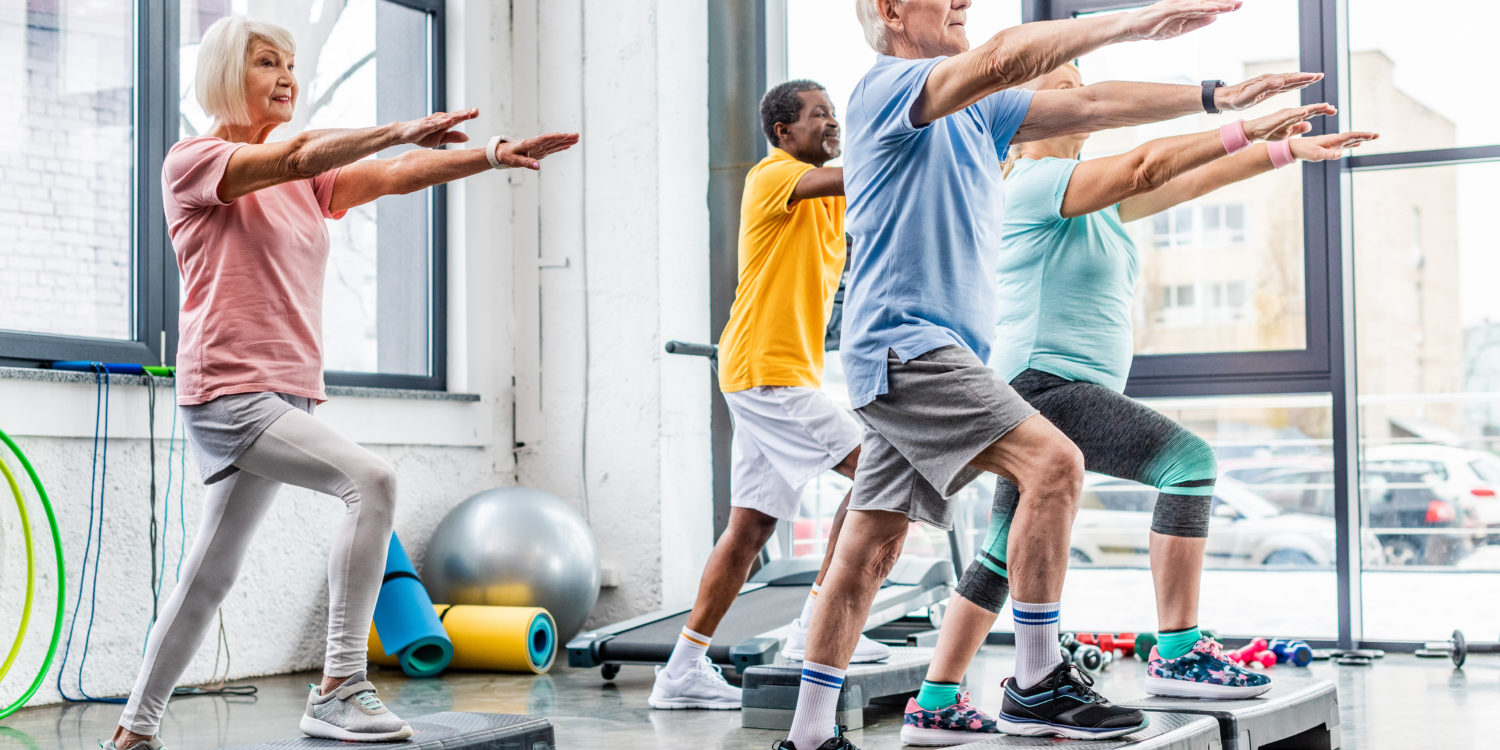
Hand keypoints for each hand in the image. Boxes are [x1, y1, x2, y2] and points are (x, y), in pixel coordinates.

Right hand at [394, 109, 477, 146]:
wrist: (405, 134)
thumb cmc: (423, 136)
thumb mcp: (440, 139)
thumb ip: (453, 137)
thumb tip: (467, 137)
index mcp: (445, 123)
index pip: (458, 117)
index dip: (468, 114)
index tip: (477, 112)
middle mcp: (439, 119)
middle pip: (454, 115)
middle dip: (465, 113)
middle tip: (475, 111)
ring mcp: (432, 122)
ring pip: (446, 118)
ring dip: (456, 116)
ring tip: (467, 114)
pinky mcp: (424, 125)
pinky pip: (434, 124)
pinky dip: (442, 122)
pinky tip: (449, 120)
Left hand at [493, 131, 580, 169]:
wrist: (502, 152)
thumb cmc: (507, 156)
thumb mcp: (515, 161)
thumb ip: (527, 163)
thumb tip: (538, 167)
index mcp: (530, 144)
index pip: (545, 139)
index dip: (555, 137)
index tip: (565, 136)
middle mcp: (536, 143)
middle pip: (552, 139)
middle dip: (564, 137)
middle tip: (577, 135)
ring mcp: (539, 147)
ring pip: (554, 142)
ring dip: (565, 140)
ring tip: (576, 138)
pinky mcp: (539, 150)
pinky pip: (551, 147)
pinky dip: (560, 145)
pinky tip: (567, 144)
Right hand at [1125, 0, 1241, 41]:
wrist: (1132, 28)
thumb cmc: (1153, 27)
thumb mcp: (1179, 29)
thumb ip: (1197, 22)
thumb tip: (1214, 17)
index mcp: (1186, 8)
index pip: (1208, 6)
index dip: (1222, 6)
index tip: (1237, 6)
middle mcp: (1183, 3)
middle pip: (1207, 2)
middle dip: (1224, 3)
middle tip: (1240, 3)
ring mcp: (1176, 5)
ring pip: (1200, 4)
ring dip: (1217, 5)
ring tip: (1231, 6)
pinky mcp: (1169, 9)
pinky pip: (1188, 8)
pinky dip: (1202, 8)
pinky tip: (1213, 9)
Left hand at [1215, 73, 1322, 111]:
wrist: (1225, 98)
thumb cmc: (1236, 99)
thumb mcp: (1249, 95)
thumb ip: (1264, 88)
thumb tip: (1281, 80)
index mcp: (1269, 82)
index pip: (1290, 79)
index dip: (1303, 78)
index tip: (1316, 76)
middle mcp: (1270, 80)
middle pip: (1292, 78)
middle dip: (1306, 77)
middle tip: (1320, 75)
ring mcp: (1269, 84)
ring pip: (1289, 81)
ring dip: (1302, 79)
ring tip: (1314, 78)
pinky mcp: (1267, 89)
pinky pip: (1283, 86)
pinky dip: (1293, 84)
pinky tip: (1298, 84)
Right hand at [1244, 103, 1335, 140]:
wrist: (1255, 132)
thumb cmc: (1269, 132)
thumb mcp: (1287, 132)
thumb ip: (1298, 128)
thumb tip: (1310, 125)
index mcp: (1295, 117)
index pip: (1312, 112)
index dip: (1323, 111)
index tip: (1334, 110)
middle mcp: (1292, 113)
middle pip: (1310, 109)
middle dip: (1322, 109)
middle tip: (1334, 108)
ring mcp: (1285, 114)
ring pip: (1302, 110)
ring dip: (1313, 108)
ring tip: (1324, 106)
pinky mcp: (1278, 118)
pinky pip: (1289, 115)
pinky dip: (1298, 113)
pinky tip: (1305, 111)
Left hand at [1289, 131, 1378, 161]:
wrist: (1294, 147)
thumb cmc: (1304, 151)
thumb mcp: (1316, 154)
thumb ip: (1329, 154)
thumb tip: (1341, 154)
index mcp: (1332, 140)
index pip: (1350, 136)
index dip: (1361, 135)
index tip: (1372, 135)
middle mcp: (1334, 140)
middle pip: (1352, 137)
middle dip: (1365, 136)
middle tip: (1378, 135)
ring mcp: (1332, 143)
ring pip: (1349, 140)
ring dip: (1361, 139)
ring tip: (1371, 138)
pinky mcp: (1329, 146)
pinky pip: (1344, 144)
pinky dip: (1352, 143)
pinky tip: (1357, 144)